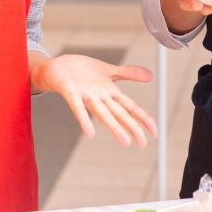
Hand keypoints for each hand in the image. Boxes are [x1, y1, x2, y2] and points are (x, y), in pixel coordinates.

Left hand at [32, 54, 157, 147]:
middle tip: (142, 144)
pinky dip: (84, 119)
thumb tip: (151, 76)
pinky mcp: (70, 91)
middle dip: (132, 127)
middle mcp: (99, 98)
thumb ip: (129, 74)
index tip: (155, 132)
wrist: (56, 67)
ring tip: (125, 141)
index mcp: (110, 93)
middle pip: (119, 113)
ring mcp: (86, 96)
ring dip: (114, 127)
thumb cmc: (82, 72)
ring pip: (103, 113)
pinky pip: (78, 107)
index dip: (143, 118)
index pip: (131, 107)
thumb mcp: (109, 71)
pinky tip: (89, 133)